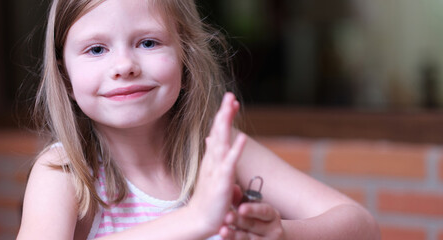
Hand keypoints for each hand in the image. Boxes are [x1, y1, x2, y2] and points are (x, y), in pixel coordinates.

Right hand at [187, 92, 247, 233]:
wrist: (200, 218)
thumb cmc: (208, 197)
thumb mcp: (211, 171)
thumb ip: (212, 153)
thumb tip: (210, 137)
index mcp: (212, 157)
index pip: (218, 131)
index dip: (224, 116)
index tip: (231, 100)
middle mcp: (212, 159)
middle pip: (218, 131)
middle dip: (224, 113)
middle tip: (230, 95)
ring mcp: (216, 169)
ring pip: (222, 141)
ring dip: (226, 123)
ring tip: (231, 107)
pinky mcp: (222, 181)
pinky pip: (230, 162)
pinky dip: (236, 149)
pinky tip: (242, 137)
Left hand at [220, 202, 284, 239]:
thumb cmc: (257, 221)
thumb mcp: (254, 211)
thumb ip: (242, 200)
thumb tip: (233, 188)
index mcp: (272, 216)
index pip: (264, 211)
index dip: (253, 210)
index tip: (241, 208)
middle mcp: (272, 230)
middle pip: (253, 225)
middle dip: (239, 221)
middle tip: (227, 217)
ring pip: (249, 239)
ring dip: (234, 236)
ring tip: (223, 231)